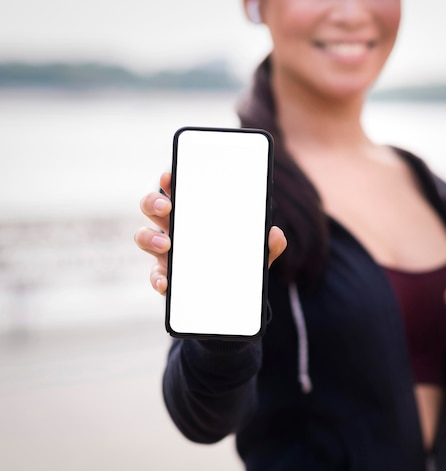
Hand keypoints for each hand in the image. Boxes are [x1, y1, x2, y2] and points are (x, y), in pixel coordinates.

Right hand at [134, 172, 286, 295]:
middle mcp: (173, 229)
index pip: (177, 191)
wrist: (232, 294)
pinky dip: (158, 279)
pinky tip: (165, 283)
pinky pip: (154, 275)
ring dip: (150, 238)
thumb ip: (268, 243)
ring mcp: (166, 252)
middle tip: (167, 206)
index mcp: (193, 214)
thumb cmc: (237, 260)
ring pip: (144, 237)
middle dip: (154, 202)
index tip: (170, 175)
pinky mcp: (166, 276)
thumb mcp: (255, 250)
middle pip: (152, 207)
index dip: (169, 181)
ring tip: (166, 243)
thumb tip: (275, 234)